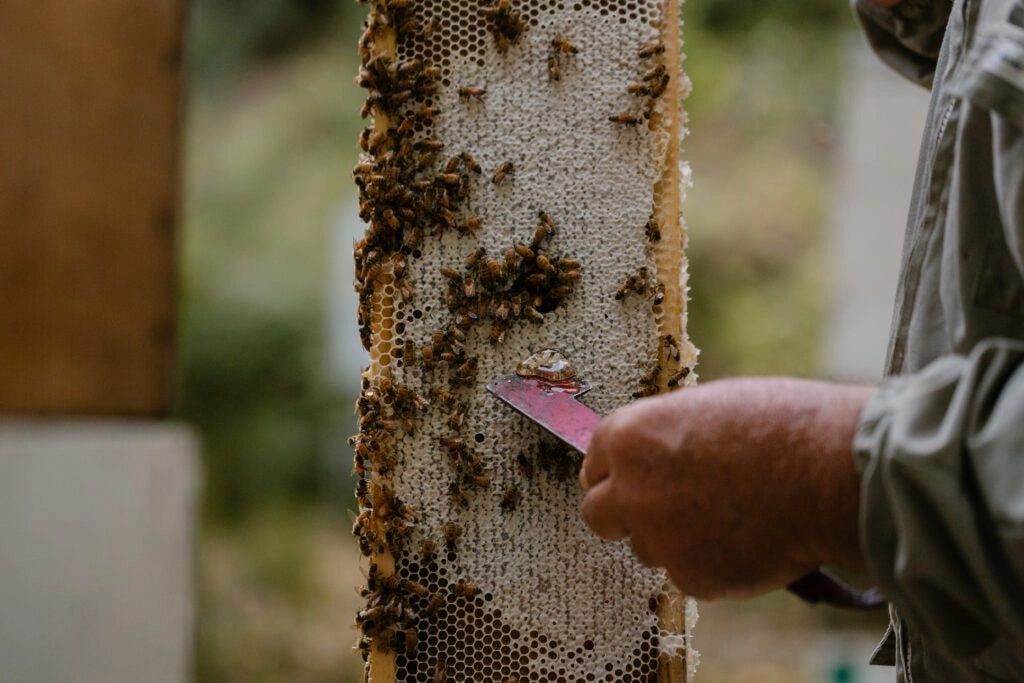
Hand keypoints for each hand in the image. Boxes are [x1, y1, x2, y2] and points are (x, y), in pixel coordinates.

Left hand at [579, 377, 871, 599]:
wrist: (830, 473)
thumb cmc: (781, 426)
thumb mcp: (708, 407)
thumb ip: (667, 435)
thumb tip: (657, 451)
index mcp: (630, 438)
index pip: (594, 461)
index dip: (613, 470)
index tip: (626, 478)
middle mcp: (631, 491)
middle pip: (597, 513)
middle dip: (621, 513)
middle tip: (657, 509)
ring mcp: (660, 540)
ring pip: (648, 547)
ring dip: (672, 538)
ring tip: (726, 515)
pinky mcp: (693, 578)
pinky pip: (690, 573)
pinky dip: (711, 562)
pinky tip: (748, 538)